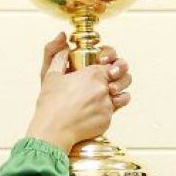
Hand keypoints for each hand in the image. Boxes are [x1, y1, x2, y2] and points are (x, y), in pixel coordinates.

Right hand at [28, 34, 132, 152]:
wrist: (53, 131)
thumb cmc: (51, 104)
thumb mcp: (51, 75)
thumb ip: (60, 56)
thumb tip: (64, 44)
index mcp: (93, 74)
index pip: (111, 64)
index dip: (110, 65)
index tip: (106, 69)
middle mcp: (103, 88)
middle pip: (124, 78)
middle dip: (119, 79)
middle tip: (111, 84)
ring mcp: (107, 105)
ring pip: (123, 96)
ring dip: (117, 95)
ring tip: (106, 98)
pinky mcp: (107, 120)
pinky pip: (113, 113)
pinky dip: (105, 112)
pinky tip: (93, 113)